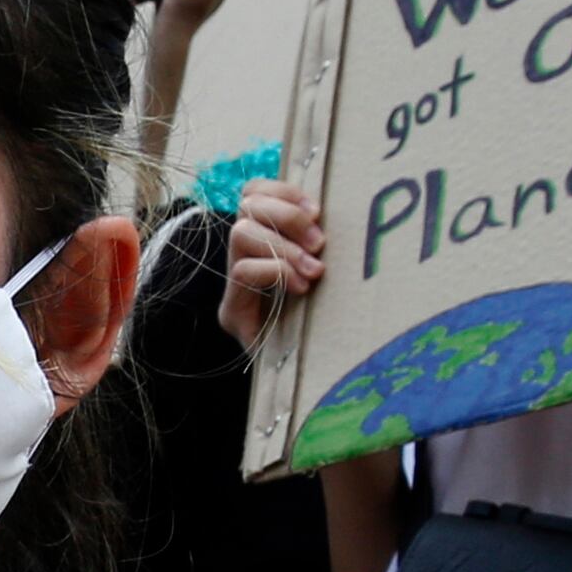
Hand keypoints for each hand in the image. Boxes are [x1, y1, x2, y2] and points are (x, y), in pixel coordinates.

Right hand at [220, 178, 326, 348]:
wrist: (302, 379)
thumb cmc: (321, 326)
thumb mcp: (322, 275)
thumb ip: (317, 244)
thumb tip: (339, 209)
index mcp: (264, 240)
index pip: (254, 192)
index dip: (284, 191)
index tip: (318, 211)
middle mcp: (243, 257)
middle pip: (248, 204)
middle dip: (287, 216)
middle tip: (319, 244)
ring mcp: (234, 286)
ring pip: (241, 233)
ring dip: (282, 246)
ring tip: (312, 270)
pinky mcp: (232, 312)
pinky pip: (242, 272)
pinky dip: (274, 271)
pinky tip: (299, 287)